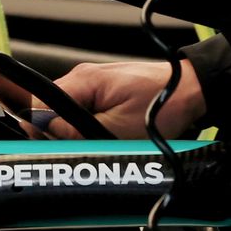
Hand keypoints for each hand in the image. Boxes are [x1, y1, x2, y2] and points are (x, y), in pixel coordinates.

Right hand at [41, 59, 205, 139]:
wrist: (189, 91)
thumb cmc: (161, 105)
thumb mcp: (119, 128)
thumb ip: (78, 132)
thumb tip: (45, 132)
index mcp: (83, 81)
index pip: (41, 105)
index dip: (42, 131)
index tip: (51, 150)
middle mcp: (83, 78)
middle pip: (52, 111)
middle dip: (61, 135)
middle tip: (80, 152)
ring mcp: (93, 84)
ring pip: (67, 114)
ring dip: (77, 132)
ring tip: (99, 144)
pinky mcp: (103, 92)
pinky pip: (83, 112)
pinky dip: (89, 127)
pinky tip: (105, 136)